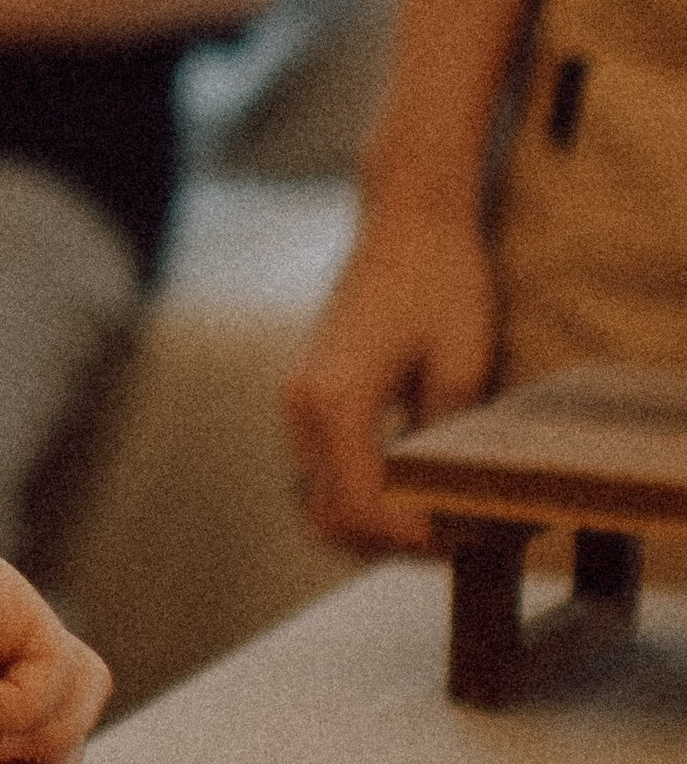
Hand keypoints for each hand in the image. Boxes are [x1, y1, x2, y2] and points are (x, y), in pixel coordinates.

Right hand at [284, 198, 498, 552]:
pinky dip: (355, 489)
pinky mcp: (309, 391)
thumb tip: (447, 499)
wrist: (408, 218)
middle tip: (445, 544)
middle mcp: (304, 404)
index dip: (409, 539)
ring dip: (365, 521)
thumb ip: (444, 440)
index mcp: (337, 400)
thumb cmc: (441, 278)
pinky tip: (406, 486)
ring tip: (429, 522)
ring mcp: (300, 397)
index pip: (361, 505)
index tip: (456, 546)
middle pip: (326, 513)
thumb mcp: (462, 365)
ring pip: (317, 494)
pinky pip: (321, 464)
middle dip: (383, 542)